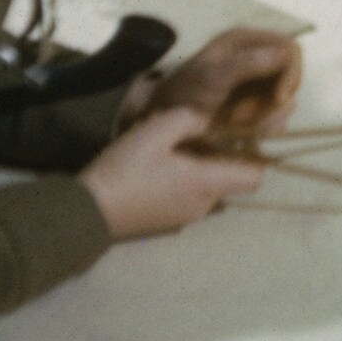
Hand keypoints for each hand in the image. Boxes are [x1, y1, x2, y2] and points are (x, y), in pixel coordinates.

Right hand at [79, 105, 262, 240]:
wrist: (87, 211)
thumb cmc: (126, 169)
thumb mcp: (157, 130)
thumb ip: (190, 119)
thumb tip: (206, 121)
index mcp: (207, 183)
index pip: (254, 176)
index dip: (254, 154)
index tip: (241, 133)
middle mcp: (203, 205)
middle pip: (230, 179)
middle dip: (222, 156)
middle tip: (201, 132)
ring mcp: (184, 217)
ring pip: (207, 187)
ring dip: (199, 167)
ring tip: (174, 145)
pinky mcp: (166, 222)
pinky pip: (188, 197)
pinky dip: (183, 180)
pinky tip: (159, 164)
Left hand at [121, 29, 303, 144]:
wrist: (162, 122)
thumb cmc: (182, 94)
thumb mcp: (211, 77)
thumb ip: (246, 63)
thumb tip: (283, 53)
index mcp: (246, 41)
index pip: (290, 50)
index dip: (291, 74)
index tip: (278, 99)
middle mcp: (256, 58)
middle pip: (291, 78)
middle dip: (273, 102)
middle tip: (243, 117)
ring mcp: (257, 83)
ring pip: (286, 101)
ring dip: (265, 117)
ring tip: (235, 124)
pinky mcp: (256, 106)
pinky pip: (276, 117)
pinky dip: (264, 127)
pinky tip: (241, 132)